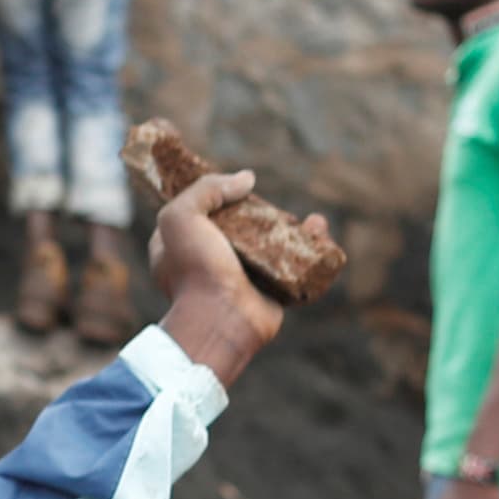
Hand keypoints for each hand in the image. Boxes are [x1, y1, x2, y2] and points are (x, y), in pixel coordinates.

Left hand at [147, 169, 309, 388]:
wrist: (221, 319)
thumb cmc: (195, 270)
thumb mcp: (180, 216)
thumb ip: (206, 189)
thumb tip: (246, 179)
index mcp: (179, 247)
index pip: (196, 215)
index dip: (214, 199)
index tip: (235, 189)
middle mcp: (209, 262)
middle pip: (240, 228)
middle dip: (263, 214)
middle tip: (276, 209)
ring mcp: (241, 278)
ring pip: (271, 246)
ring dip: (294, 231)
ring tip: (311, 222)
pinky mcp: (269, 292)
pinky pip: (293, 267)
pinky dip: (310, 250)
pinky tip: (319, 233)